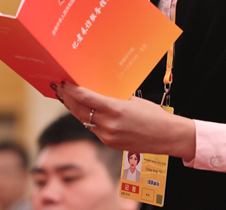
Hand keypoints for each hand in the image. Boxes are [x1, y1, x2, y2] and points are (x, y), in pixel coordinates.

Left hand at [57, 81, 195, 160]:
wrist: (166, 136)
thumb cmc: (153, 115)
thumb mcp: (133, 100)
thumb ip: (113, 97)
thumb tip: (97, 89)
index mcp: (114, 109)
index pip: (85, 97)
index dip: (71, 90)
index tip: (64, 82)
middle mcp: (108, 125)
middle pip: (79, 110)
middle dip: (67, 99)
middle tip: (59, 88)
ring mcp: (108, 136)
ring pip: (83, 120)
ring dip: (74, 109)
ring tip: (67, 99)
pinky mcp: (109, 143)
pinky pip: (93, 129)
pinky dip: (86, 119)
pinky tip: (83, 111)